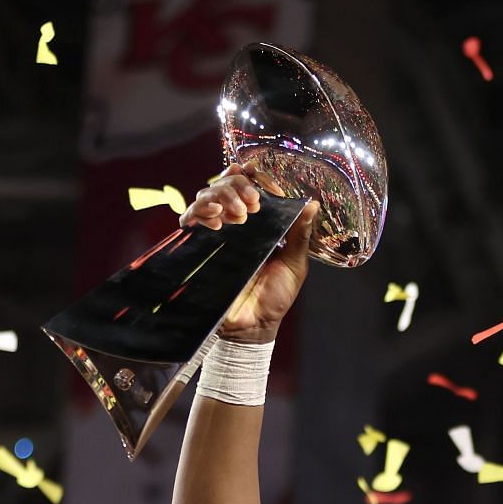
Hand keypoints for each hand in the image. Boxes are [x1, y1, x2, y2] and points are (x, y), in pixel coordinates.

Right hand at [179, 164, 318, 343]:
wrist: (252, 326)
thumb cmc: (274, 297)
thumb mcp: (294, 264)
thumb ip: (300, 235)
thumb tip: (312, 204)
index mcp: (259, 221)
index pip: (250, 184)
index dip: (255, 176)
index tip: (266, 184)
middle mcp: (235, 222)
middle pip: (225, 184)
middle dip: (237, 185)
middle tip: (252, 202)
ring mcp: (215, 233)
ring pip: (206, 196)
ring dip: (220, 196)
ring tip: (236, 213)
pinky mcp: (198, 246)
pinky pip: (190, 219)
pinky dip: (200, 213)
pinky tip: (215, 221)